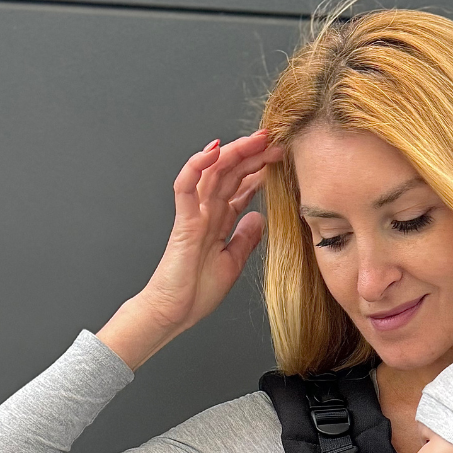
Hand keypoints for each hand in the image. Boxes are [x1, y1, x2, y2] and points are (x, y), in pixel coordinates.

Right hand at [97, 130, 284, 369]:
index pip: (239, 187)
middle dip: (251, 155)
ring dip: (233, 153)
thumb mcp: (233, 262)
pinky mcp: (183, 223)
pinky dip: (197, 166)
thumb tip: (259, 218)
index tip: (279, 158)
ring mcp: (194, 215)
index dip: (258, 170)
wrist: (174, 313)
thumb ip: (245, 238)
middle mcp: (206, 214)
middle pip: (229, 174)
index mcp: (218, 222)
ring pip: (212, 173)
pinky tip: (213, 151)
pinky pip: (186, 187)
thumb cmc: (196, 292)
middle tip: (273, 140)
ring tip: (254, 139)